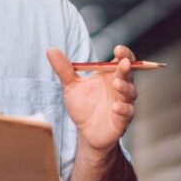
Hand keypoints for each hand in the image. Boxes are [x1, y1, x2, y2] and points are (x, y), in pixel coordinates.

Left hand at [47, 44, 137, 158]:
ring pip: (130, 92)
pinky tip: (115, 107)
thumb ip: (64, 69)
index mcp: (110, 75)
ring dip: (125, 87)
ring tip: (116, 84)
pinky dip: (123, 108)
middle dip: (126, 68)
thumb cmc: (83, 105)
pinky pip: (127, 112)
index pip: (122, 59)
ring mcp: (124, 102)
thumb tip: (51, 49)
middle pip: (128, 74)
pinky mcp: (123, 119)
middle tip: (123, 62)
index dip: (123, 54)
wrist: (85, 131)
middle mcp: (120, 86)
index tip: (117, 49)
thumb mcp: (71, 86)